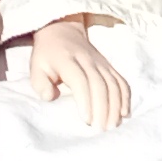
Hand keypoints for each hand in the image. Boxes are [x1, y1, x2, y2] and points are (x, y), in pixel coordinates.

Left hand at [25, 16, 129, 131]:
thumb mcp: (36, 67)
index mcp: (67, 60)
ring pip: (113, 83)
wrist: (62, 31)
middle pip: (100, 84)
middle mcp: (87, 60)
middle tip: (100, 130)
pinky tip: (124, 113)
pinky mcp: (109, 66)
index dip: (85, 100)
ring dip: (115, 106)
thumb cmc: (47, 55)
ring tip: (112, 126)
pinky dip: (125, 97)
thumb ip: (40, 83)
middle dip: (103, 108)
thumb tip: (49, 97)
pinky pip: (121, 81)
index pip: (80, 81)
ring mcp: (101, 62)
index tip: (86, 120)